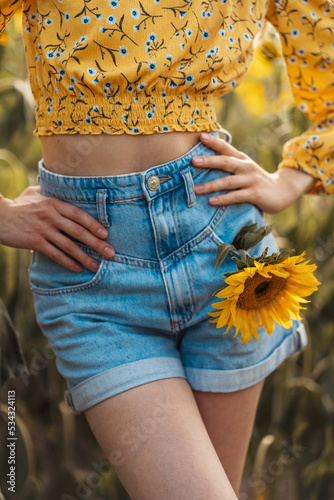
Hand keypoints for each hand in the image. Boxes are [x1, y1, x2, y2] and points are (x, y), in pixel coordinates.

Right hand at [0, 186, 114, 271]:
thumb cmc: (19, 205)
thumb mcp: (36, 193)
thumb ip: (52, 194)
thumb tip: (67, 191)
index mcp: (54, 203)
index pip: (79, 214)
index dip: (94, 224)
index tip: (106, 234)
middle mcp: (50, 216)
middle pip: (78, 231)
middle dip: (97, 244)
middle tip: (111, 253)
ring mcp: (43, 229)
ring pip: (69, 246)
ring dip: (85, 257)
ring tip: (97, 266)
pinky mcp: (34, 242)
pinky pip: (54, 254)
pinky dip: (67, 262)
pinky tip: (77, 268)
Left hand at [192, 133, 316, 213]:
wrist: (282, 191)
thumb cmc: (256, 180)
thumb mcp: (244, 169)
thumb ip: (229, 164)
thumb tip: (205, 160)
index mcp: (242, 159)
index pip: (226, 147)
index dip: (214, 142)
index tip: (200, 136)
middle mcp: (246, 167)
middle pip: (226, 162)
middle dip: (209, 161)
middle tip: (193, 161)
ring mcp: (251, 180)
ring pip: (228, 181)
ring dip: (211, 185)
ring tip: (196, 189)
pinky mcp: (255, 194)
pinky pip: (236, 196)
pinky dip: (223, 199)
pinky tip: (211, 201)